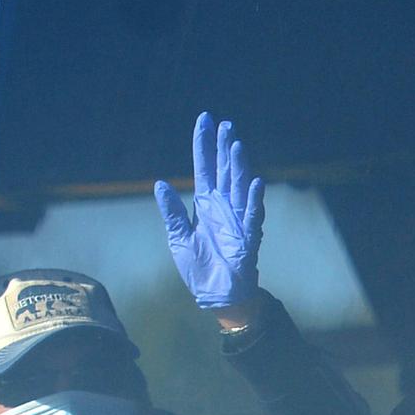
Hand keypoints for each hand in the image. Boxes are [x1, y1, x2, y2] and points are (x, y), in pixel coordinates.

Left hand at [154, 112, 264, 308]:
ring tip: (235, 145)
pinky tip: (254, 182)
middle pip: (224, 170)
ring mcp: (237, 219)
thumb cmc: (199, 267)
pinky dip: (252, 199)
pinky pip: (252, 215)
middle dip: (224, 147)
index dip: (204, 145)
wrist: (216, 294)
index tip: (205, 120)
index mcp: (205, 204)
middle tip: (225, 124)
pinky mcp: (247, 236)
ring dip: (238, 166)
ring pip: (239, 186)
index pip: (205, 168)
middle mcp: (223, 206)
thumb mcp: (178, 238)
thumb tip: (160, 184)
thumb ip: (172, 212)